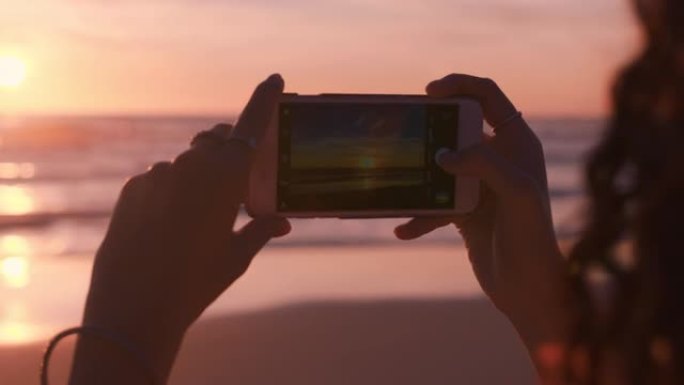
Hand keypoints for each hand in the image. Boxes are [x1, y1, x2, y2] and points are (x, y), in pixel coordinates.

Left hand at [70, 74, 290, 383]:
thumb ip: (259, 229)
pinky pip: (161, 179)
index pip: (250, 129)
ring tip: (198, 219)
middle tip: (237, 179)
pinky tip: (169, 226)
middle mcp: (191, 166)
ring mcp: (157, 175)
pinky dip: (172, 191)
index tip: (275, 79)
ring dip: (199, 177)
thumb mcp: (235, 256)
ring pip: (188, 162)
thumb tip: (280, 221)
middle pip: (217, 141)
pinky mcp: (133, 188)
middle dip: (230, 149)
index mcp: (225, 179)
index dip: (264, 101)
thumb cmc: (195, 282)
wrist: (134, 308)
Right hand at [395, 74, 574, 347]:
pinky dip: (418, 216)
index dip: (459, 86)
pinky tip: (403, 230)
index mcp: (517, 142)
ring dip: (418, 174)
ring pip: (439, 165)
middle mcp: (498, 158)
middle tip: (404, 132)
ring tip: (394, 181)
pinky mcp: (464, 210)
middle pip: (456, 127)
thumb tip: (443, 156)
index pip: (488, 96)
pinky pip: (434, 203)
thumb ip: (483, 163)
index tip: (429, 92)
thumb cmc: (532, 237)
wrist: (527, 287)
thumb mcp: (516, 193)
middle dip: (429, 130)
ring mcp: (479, 184)